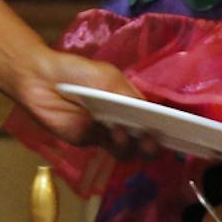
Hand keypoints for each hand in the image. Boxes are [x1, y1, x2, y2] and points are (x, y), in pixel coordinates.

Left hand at [12, 50, 158, 158]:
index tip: (180, 130)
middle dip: (153, 143)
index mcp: (128, 102)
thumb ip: (128, 94)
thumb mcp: (107, 76)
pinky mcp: (87, 141)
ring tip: (129, 133)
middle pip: (143, 140)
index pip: (153, 118)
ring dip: (132, 144)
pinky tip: (112, 131)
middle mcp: (120, 120)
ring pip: (127, 150)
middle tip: (154, 138)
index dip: (167, 126)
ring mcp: (104, 133)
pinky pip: (105, 148)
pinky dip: (112, 142)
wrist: (41, 78)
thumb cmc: (76, 71)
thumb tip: (151, 111)